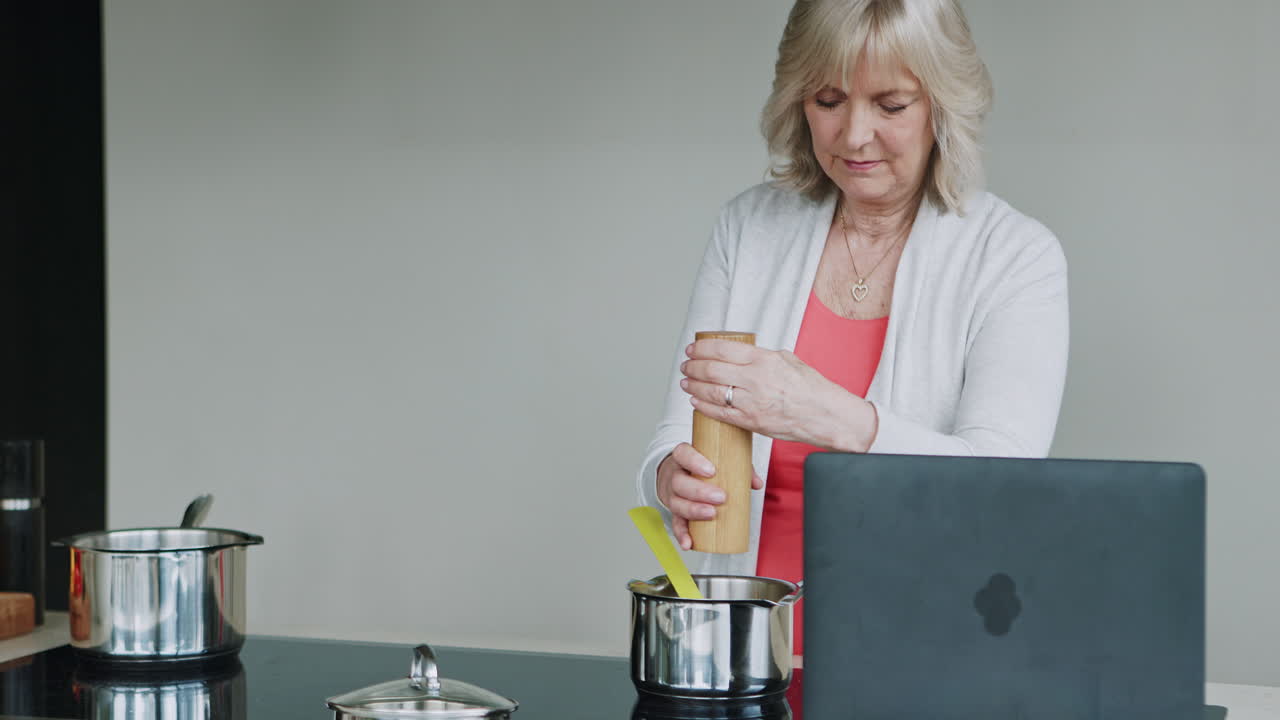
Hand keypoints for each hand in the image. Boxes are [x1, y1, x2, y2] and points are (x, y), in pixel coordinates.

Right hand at [657, 443, 763, 550]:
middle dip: (699, 492)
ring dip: (693, 511)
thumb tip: (757, 483)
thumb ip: (738, 467)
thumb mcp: (716, 459)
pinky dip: (682, 535)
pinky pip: (676, 523)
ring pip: (676, 503)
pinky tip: (689, 543)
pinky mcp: (674, 512)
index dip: (694, 462)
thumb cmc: (700, 465)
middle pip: (679, 483)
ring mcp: (671, 495)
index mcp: (683, 457)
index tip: (711, 471)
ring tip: (711, 515)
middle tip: (720, 497)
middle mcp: (673, 475)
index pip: (682, 454)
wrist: (676, 472)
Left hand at [679, 339, 876, 450]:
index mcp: (764, 360)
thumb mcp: (788, 360)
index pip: (722, 349)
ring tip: (686, 382)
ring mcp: (751, 403)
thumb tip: (744, 355)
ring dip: (693, 386)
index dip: (702, 348)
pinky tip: (696, 401)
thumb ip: (763, 356)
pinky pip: (719, 413)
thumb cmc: (811, 388)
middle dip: (693, 367)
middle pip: (711, 370)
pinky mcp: (751, 422)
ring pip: (711, 392)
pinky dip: (703, 406)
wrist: (826, 416)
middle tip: (686, 365)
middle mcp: (755, 380)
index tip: (693, 349)